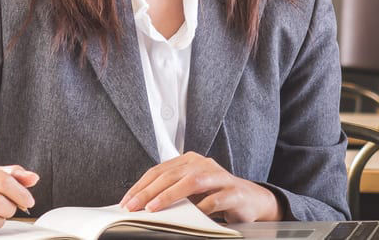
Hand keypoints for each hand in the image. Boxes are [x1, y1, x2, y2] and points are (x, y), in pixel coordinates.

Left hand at [119, 152, 280, 222]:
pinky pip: (213, 200)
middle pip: (170, 175)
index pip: (159, 170)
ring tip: (153, 208)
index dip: (141, 185)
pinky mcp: (233, 192)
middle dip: (148, 192)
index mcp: (189, 160)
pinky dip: (199, 208)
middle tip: (133, 206)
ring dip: (168, 196)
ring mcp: (219, 176)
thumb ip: (171, 191)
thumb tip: (142, 203)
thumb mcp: (191, 190)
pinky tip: (188, 217)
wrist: (251, 199)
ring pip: (190, 182)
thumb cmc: (216, 194)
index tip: (126, 200)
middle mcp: (203, 164)